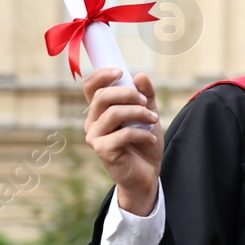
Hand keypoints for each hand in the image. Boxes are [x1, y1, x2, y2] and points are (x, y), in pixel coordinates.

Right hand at [83, 69, 161, 216]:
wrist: (147, 173)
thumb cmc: (144, 143)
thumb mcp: (148, 115)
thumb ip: (146, 96)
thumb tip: (140, 76)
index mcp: (99, 111)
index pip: (90, 87)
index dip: (101, 75)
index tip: (120, 71)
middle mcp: (92, 122)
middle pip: (102, 96)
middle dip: (128, 94)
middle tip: (145, 101)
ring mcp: (94, 136)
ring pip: (113, 113)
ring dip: (138, 113)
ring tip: (153, 120)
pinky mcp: (102, 150)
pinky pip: (123, 133)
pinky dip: (142, 134)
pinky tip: (151, 139)